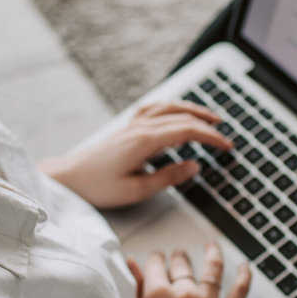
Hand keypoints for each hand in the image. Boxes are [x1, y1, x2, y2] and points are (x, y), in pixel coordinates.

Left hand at [38, 101, 232, 209]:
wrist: (69, 178)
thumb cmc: (98, 186)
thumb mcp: (137, 190)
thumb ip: (169, 177)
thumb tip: (194, 166)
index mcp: (145, 141)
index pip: (188, 131)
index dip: (211, 137)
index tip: (227, 146)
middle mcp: (140, 127)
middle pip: (182, 116)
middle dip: (207, 124)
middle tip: (225, 135)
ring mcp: (132, 125)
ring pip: (168, 107)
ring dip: (192, 110)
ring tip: (209, 117)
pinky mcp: (126, 128)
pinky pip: (154, 108)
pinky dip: (171, 107)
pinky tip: (176, 111)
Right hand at [128, 243, 250, 297]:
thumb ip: (134, 290)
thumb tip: (131, 264)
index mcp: (157, 293)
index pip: (156, 264)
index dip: (156, 260)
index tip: (157, 260)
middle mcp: (184, 293)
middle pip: (182, 264)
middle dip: (179, 258)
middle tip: (179, 257)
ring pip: (213, 269)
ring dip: (212, 254)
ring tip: (212, 247)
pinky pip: (240, 291)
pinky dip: (245, 275)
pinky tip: (245, 266)